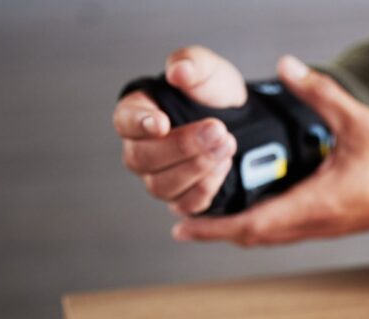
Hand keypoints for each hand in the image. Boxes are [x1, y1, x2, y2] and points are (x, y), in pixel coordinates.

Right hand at [113, 46, 243, 214]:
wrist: (244, 123)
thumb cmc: (214, 94)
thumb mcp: (209, 71)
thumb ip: (192, 64)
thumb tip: (179, 71)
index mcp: (138, 113)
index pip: (125, 121)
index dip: (140, 123)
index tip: (162, 122)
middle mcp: (141, 149)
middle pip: (143, 158)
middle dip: (183, 146)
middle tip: (217, 130)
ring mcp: (158, 177)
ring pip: (162, 185)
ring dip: (197, 167)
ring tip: (227, 145)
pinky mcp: (180, 198)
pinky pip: (185, 204)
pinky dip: (205, 187)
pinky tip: (224, 166)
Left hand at [171, 55, 368, 245]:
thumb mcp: (358, 121)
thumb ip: (320, 93)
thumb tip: (288, 67)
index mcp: (317, 203)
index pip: (254, 224)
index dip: (215, 228)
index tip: (184, 226)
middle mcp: (315, 223)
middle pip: (254, 238)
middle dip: (217, 232)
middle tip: (184, 221)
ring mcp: (322, 227)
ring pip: (269, 237)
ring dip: (238, 231)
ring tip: (209, 218)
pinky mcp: (329, 224)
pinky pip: (285, 231)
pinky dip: (260, 226)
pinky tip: (251, 210)